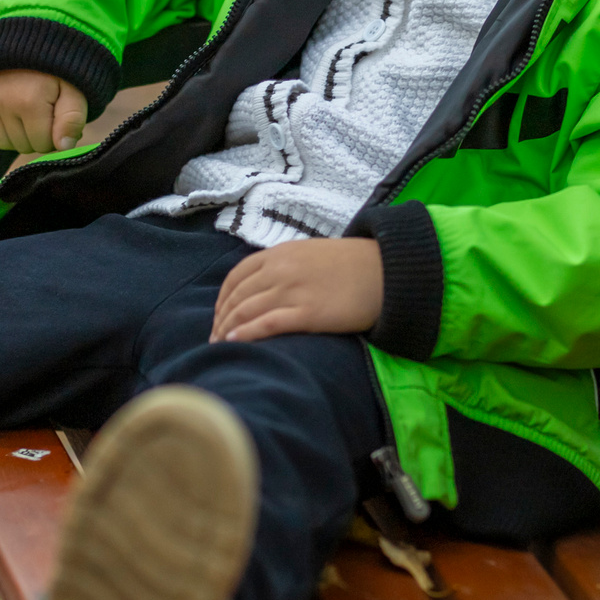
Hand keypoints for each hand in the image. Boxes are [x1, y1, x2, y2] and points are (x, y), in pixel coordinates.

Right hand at [0, 70, 85, 153]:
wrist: (29, 39)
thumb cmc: (57, 69)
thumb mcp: (74, 89)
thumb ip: (72, 119)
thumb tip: (64, 147)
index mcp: (29, 102)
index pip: (43, 144)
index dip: (56, 136)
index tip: (59, 117)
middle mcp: (3, 104)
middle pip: (24, 146)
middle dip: (38, 136)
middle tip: (45, 112)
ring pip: (4, 143)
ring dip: (18, 134)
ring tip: (29, 112)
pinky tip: (11, 112)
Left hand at [210, 239, 383, 342]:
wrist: (385, 271)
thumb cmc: (351, 265)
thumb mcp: (310, 254)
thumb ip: (284, 265)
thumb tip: (263, 286)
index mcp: (280, 254)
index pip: (236, 276)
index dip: (222, 299)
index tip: (219, 316)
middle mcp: (281, 270)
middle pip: (237, 297)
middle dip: (221, 319)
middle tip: (214, 337)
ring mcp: (293, 291)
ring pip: (246, 311)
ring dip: (227, 329)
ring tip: (220, 346)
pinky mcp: (307, 313)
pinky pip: (266, 324)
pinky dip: (245, 334)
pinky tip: (235, 343)